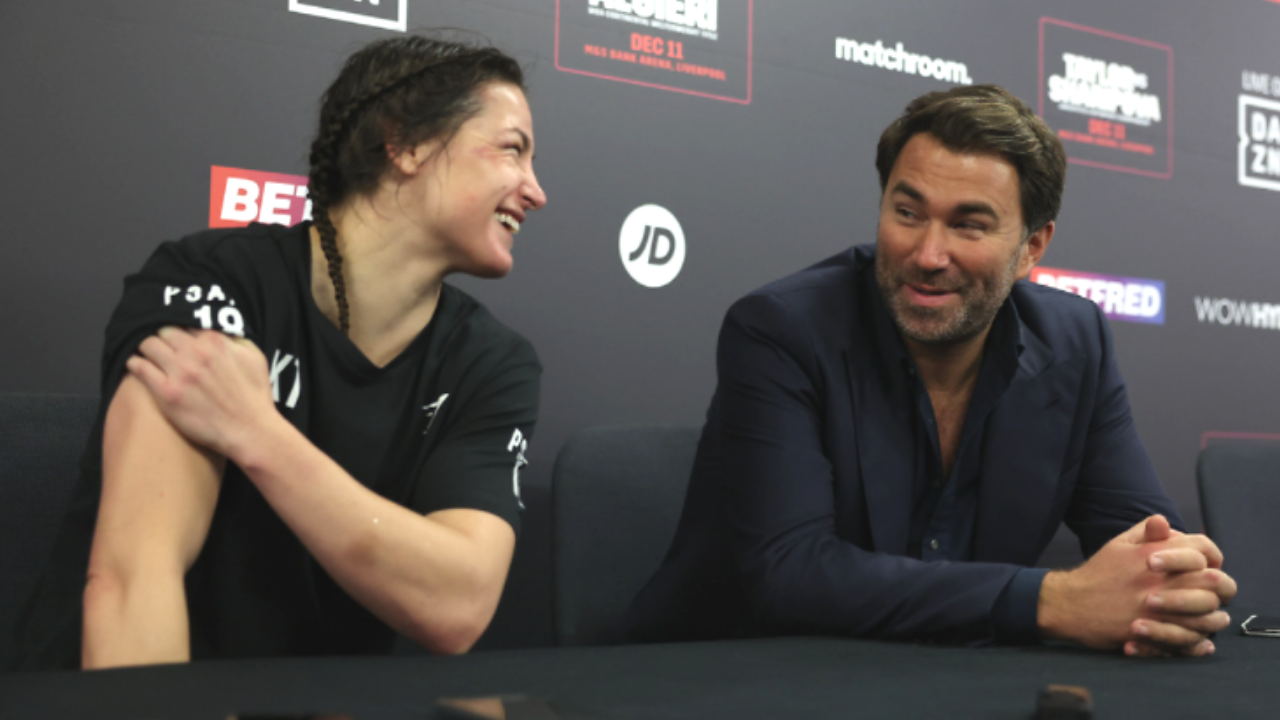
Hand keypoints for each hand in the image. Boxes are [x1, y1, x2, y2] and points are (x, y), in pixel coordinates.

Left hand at [126, 327, 276, 460]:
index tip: (176, 334)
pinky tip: (136, 365)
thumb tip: (218, 329)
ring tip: (145, 354)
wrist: (250, 431)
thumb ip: (233, 339)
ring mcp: (180, 372)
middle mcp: (195, 352)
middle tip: (159, 344)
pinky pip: (140, 368)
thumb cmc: (254, 396)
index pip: (185, 321)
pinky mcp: (167, 393)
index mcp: (215, 341)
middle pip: (163, 330)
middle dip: (161, 335)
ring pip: (148, 344)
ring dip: (145, 347)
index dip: (180, 327)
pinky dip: (135, 363)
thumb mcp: (254, 356)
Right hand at [1038, 515, 1235, 656]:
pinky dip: (1200, 641)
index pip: (1201, 548)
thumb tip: (1165, 522)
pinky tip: (1202, 640)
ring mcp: (1158, 607)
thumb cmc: (1097, 573)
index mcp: (1154, 554)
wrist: (1071, 604)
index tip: (1208, 565)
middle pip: (1212, 580)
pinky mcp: (1153, 632)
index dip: (1211, 555)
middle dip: (1219, 585)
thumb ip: (1144, 531)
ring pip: (1206, 612)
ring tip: (1215, 616)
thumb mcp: (1117, 544)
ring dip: (1214, 614)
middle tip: (1215, 591)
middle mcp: (1160, 579)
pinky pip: (1190, 638)